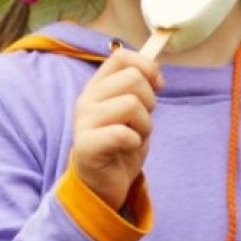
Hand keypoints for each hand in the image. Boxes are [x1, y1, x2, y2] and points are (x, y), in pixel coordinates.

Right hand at [72, 48, 163, 211]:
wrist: (101, 183)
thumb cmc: (119, 143)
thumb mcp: (131, 109)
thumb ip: (138, 87)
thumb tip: (156, 72)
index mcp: (97, 86)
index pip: (120, 57)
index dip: (146, 66)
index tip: (157, 85)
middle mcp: (87, 98)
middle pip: (132, 78)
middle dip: (149, 100)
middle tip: (141, 120)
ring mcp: (84, 121)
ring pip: (131, 104)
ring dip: (144, 124)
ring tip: (135, 136)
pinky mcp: (87, 145)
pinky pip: (123, 133)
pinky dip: (135, 142)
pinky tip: (127, 148)